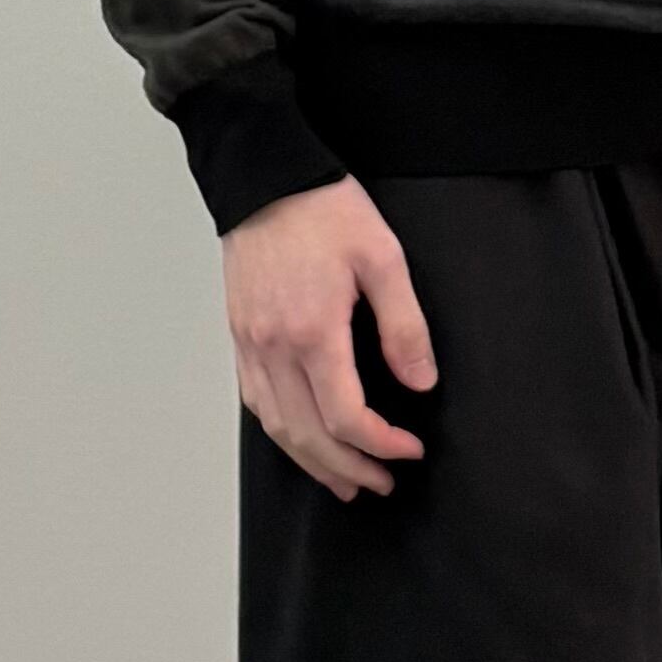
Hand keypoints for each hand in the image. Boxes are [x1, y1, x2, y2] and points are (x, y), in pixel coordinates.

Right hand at [222, 176, 436, 498]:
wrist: (264, 178)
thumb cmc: (323, 209)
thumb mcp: (382, 257)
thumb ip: (404, 325)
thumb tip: (421, 383)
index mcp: (314, 331)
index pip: (347, 417)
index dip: (382, 444)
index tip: (410, 450)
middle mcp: (275, 347)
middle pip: (309, 435)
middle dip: (350, 469)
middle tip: (383, 483)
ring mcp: (251, 345)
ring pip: (278, 428)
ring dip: (313, 463)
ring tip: (345, 481)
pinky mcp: (240, 337)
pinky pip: (256, 403)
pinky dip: (282, 434)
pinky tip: (303, 442)